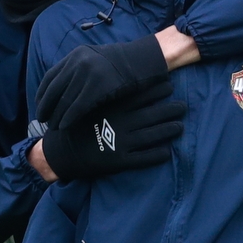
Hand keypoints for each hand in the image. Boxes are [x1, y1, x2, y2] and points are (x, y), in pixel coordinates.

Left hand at [36, 36, 168, 129]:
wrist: (139, 61)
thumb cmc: (118, 65)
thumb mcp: (93, 60)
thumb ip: (76, 70)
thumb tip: (62, 89)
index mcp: (74, 56)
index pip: (50, 77)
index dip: (42, 93)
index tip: (39, 105)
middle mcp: (77, 63)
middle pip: (53, 89)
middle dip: (45, 107)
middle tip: (42, 120)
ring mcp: (87, 75)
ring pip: (64, 100)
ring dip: (56, 115)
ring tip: (52, 126)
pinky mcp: (97, 87)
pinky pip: (77, 106)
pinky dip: (68, 117)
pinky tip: (64, 126)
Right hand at [40, 81, 184, 181]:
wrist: (60, 152)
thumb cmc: (74, 125)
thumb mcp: (87, 105)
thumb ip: (104, 96)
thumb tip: (120, 80)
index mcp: (112, 108)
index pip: (140, 95)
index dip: (157, 90)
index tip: (169, 85)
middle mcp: (120, 124)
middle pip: (152, 115)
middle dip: (170, 110)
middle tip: (183, 106)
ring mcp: (121, 143)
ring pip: (152, 136)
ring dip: (168, 130)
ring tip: (180, 126)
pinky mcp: (120, 161)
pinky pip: (144, 159)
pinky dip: (157, 155)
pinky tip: (168, 153)